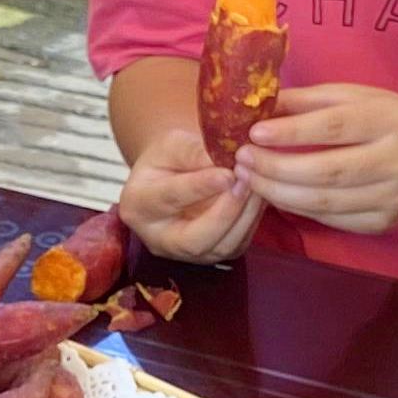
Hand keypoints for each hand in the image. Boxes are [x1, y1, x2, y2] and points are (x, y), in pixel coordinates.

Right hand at [118, 122, 266, 263]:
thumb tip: (226, 160)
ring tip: (257, 183)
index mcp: (137, 205)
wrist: (174, 175)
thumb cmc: (168, 157)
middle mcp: (158, 238)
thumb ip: (194, 152)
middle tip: (245, 182)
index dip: (200, 187)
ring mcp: (186, 253)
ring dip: (244, 216)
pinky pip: (237, 244)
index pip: (169, 198)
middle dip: (224, 213)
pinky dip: (252, 219)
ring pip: (220, 247)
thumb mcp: (173, 144)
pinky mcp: (213, 254)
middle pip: (193, 240)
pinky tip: (260, 194)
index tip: (228, 173)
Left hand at [235, 85, 397, 235]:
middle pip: (328, 171)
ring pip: (325, 202)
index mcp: (390, 120)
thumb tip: (259, 105)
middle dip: (276, 168)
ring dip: (279, 193)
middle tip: (242, 160)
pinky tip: (276, 194)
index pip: (335, 128)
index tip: (254, 133)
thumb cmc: (384, 119)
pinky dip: (298, 208)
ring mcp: (393, 198)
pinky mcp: (383, 223)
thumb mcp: (354, 97)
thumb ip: (308, 100)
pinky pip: (331, 219)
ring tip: (249, 178)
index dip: (292, 133)